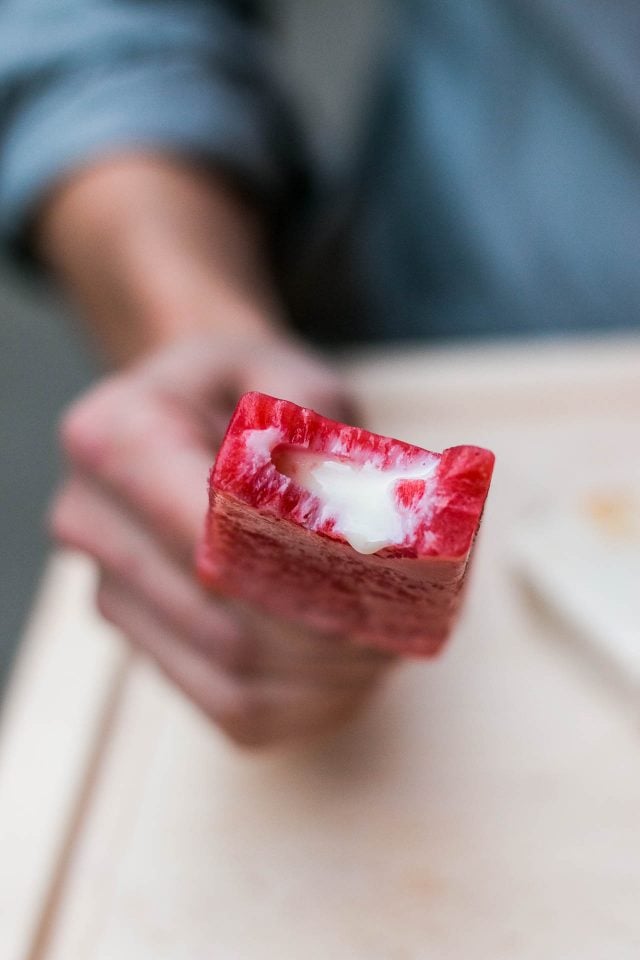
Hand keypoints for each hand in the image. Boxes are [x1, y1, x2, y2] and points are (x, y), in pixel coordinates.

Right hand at [50, 334, 392, 745]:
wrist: (178, 408)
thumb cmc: (238, 383)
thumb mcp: (281, 366)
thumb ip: (313, 423)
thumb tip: (361, 515)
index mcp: (114, 437)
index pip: (207, 531)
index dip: (295, 570)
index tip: (374, 582)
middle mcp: (92, 520)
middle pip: (220, 614)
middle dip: (322, 631)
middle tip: (403, 623)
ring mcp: (109, 589)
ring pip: (227, 670)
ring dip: (321, 674)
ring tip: (389, 648)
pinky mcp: (139, 638)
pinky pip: (223, 702)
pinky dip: (299, 703)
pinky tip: (349, 676)